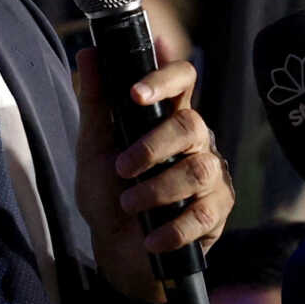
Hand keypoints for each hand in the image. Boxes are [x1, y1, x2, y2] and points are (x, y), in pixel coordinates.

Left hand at [75, 43, 232, 303]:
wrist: (116, 250)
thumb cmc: (108, 193)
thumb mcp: (94, 148)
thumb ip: (95, 103)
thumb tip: (88, 53)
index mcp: (167, 117)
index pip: (183, 79)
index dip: (165, 77)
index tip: (135, 94)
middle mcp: (195, 141)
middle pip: (191, 124)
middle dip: (152, 147)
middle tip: (122, 169)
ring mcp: (210, 176)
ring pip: (199, 170)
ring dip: (158, 189)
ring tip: (130, 205)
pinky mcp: (216, 212)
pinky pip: (204, 214)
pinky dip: (173, 229)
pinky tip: (151, 238)